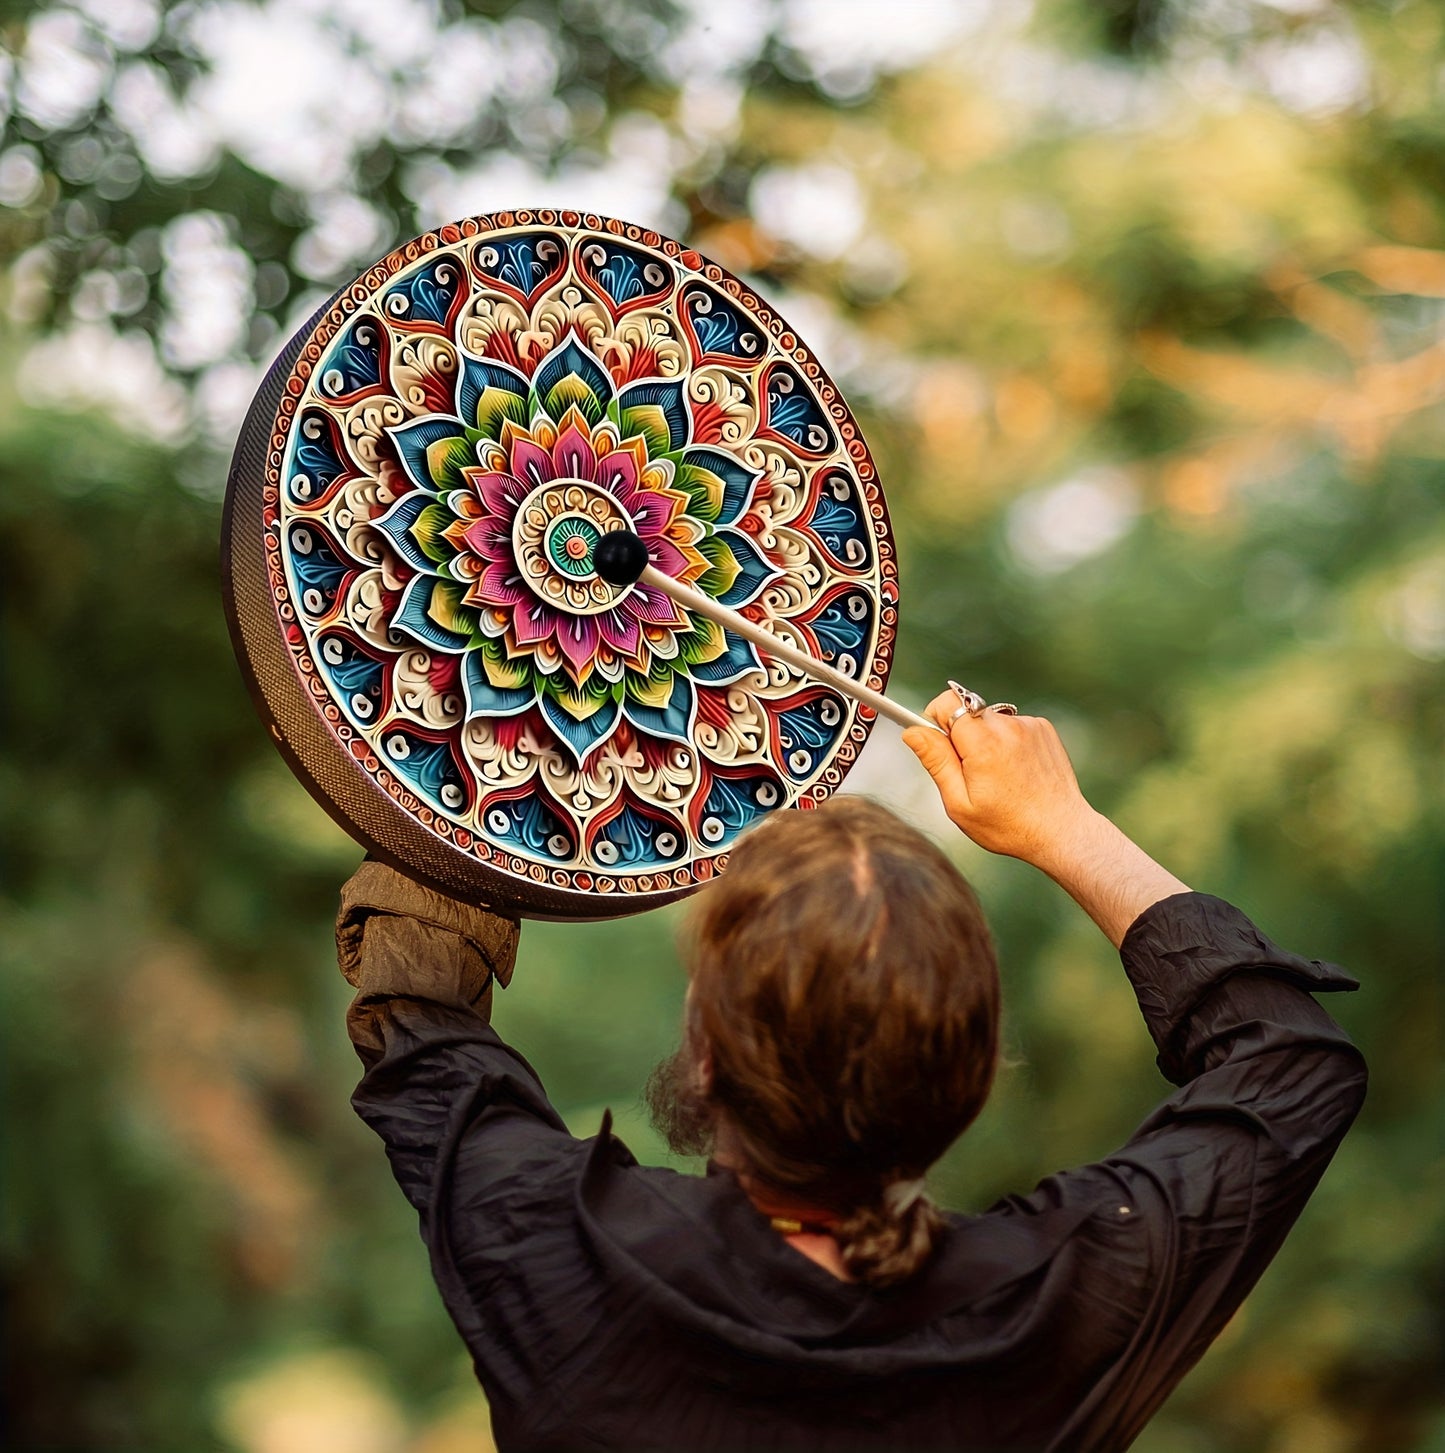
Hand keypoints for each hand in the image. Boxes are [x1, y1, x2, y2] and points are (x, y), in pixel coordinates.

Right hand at [902, 692, 1190, 945]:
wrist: (1061, 831)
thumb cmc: (1007, 825)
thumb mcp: (959, 802)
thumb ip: (935, 761)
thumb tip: (912, 731)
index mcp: (982, 742)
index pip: (946, 702)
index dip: (936, 720)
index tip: (941, 745)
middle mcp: (1007, 724)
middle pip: (967, 711)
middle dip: (962, 736)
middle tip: (973, 773)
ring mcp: (1029, 724)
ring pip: (989, 719)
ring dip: (987, 740)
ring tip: (1000, 776)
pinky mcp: (1044, 728)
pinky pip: (1012, 724)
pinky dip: (1008, 742)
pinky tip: (1017, 771)